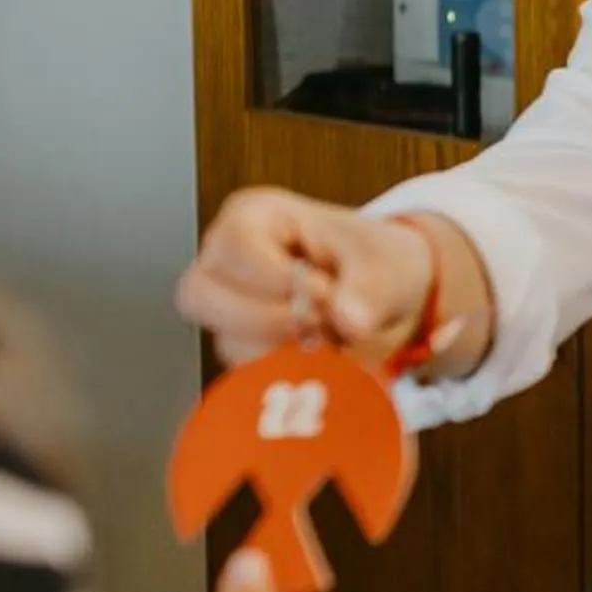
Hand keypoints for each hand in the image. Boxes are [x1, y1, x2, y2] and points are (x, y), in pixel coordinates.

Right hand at [176, 188, 435, 369]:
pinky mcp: (244, 348)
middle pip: (204, 296)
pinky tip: (320, 358)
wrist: (387, 293)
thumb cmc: (373, 260)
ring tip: (329, 338)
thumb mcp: (385, 262)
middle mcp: (228, 261)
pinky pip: (245, 373)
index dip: (277, 277)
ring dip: (282, 351)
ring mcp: (229, 307)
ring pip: (226, 341)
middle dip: (268, 319)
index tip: (323, 291)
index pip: (234, 246)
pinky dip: (287, 373)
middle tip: (320, 322)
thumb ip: (369, 289)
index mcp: (254, 218)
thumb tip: (348, 319)